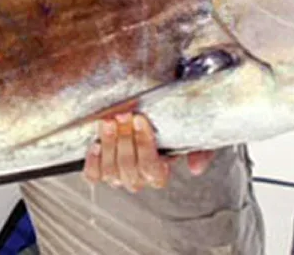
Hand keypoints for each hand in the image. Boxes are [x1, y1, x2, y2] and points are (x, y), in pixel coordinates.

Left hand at [83, 113, 214, 192]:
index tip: (141, 119)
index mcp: (159, 173)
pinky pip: (93, 175)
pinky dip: (93, 160)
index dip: (144, 145)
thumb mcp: (191, 135)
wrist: (150, 114)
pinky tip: (97, 142)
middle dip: (125, 140)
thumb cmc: (170, 125)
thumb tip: (195, 169)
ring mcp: (118, 175)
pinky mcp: (99, 168)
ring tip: (109, 122)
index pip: (151, 169)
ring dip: (109, 145)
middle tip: (125, 116)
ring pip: (110, 173)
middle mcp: (138, 179)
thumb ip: (200, 152)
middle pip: (129, 171)